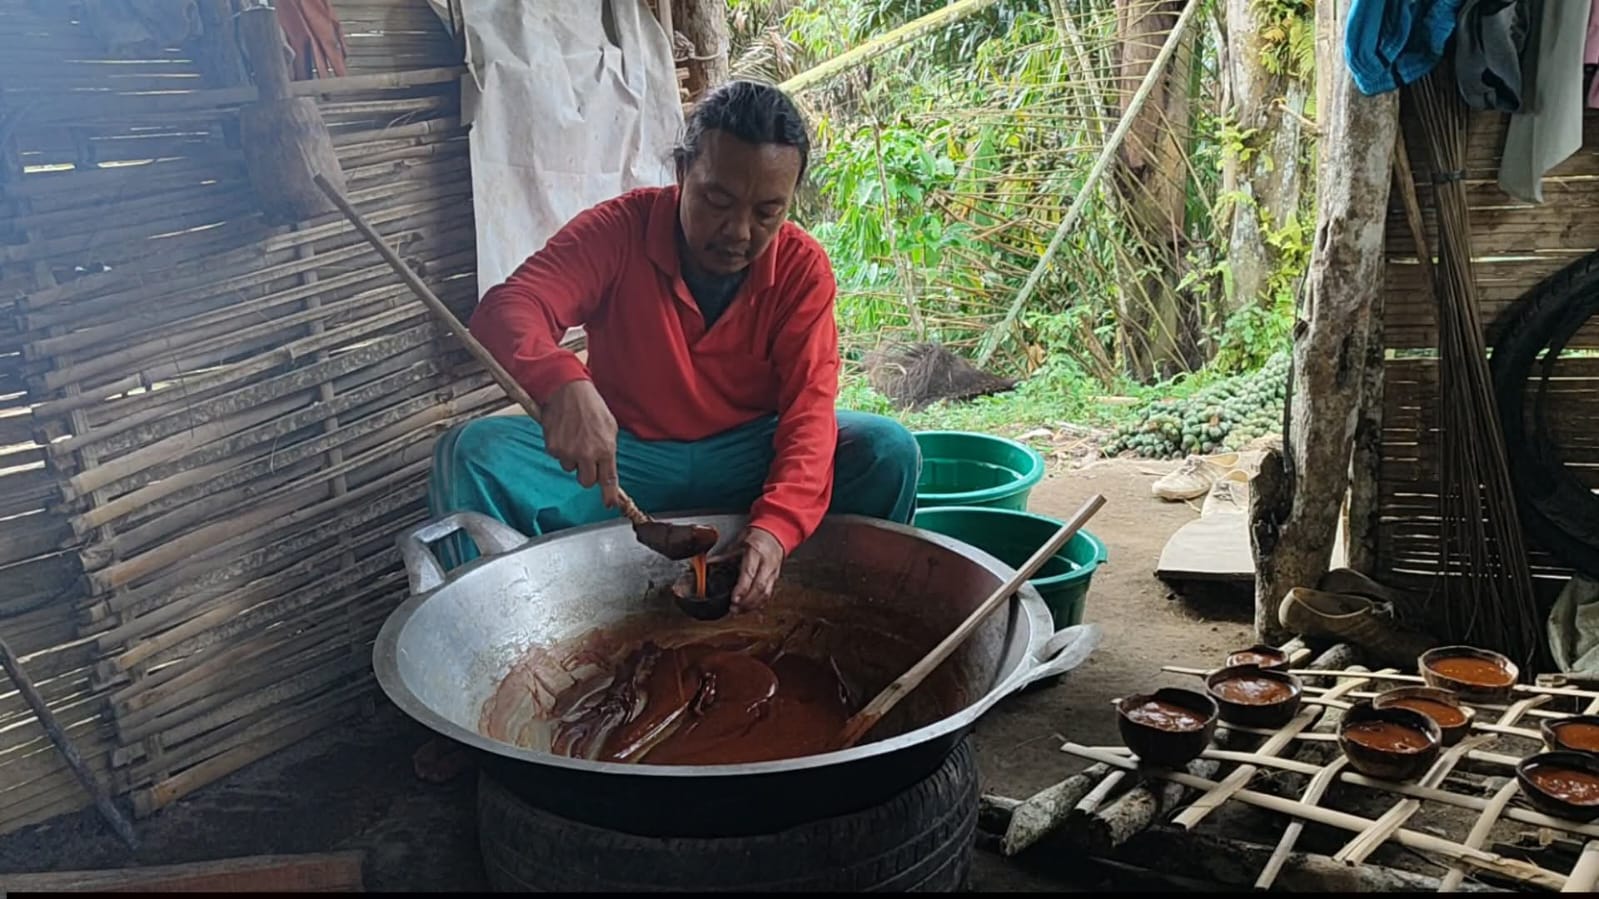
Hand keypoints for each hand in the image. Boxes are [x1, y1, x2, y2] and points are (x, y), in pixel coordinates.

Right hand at [542, 380, 620, 507]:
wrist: (568, 391)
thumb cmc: (591, 406)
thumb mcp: (609, 427)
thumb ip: (608, 449)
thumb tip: (607, 468)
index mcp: (605, 448)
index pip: (608, 479)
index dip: (609, 495)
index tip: (609, 504)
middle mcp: (587, 453)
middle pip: (587, 481)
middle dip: (587, 474)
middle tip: (586, 459)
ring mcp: (569, 452)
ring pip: (570, 469)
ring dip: (572, 459)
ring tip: (574, 437)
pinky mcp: (553, 448)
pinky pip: (558, 457)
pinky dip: (560, 449)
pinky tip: (564, 433)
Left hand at [718, 527, 784, 611]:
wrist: (775, 533)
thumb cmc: (757, 536)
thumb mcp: (739, 543)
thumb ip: (725, 557)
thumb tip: (708, 564)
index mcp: (756, 552)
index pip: (749, 574)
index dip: (742, 589)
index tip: (734, 600)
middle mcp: (767, 563)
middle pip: (759, 587)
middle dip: (746, 602)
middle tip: (734, 610)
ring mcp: (773, 571)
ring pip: (766, 593)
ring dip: (752, 605)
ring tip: (739, 611)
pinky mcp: (776, 578)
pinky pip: (769, 594)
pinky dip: (759, 603)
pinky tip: (750, 608)